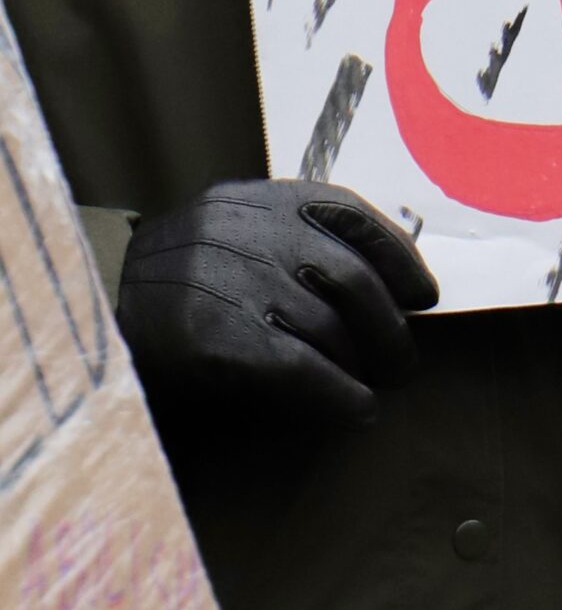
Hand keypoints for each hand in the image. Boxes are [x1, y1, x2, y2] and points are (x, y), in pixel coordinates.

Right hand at [117, 179, 438, 426]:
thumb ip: (292, 239)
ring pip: (331, 325)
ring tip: (378, 386)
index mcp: (260, 198)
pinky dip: (340, 393)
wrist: (90, 305)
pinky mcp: (218, 337)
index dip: (399, 256)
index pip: (352, 214)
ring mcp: (235, 281)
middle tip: (404, 359)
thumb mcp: (230, 232)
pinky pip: (301, 367)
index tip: (424, 293)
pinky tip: (358, 410)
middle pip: (353, 277)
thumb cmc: (176, 278)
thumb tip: (384, 286)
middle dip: (391, 324)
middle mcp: (253, 232)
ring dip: (367, 363)